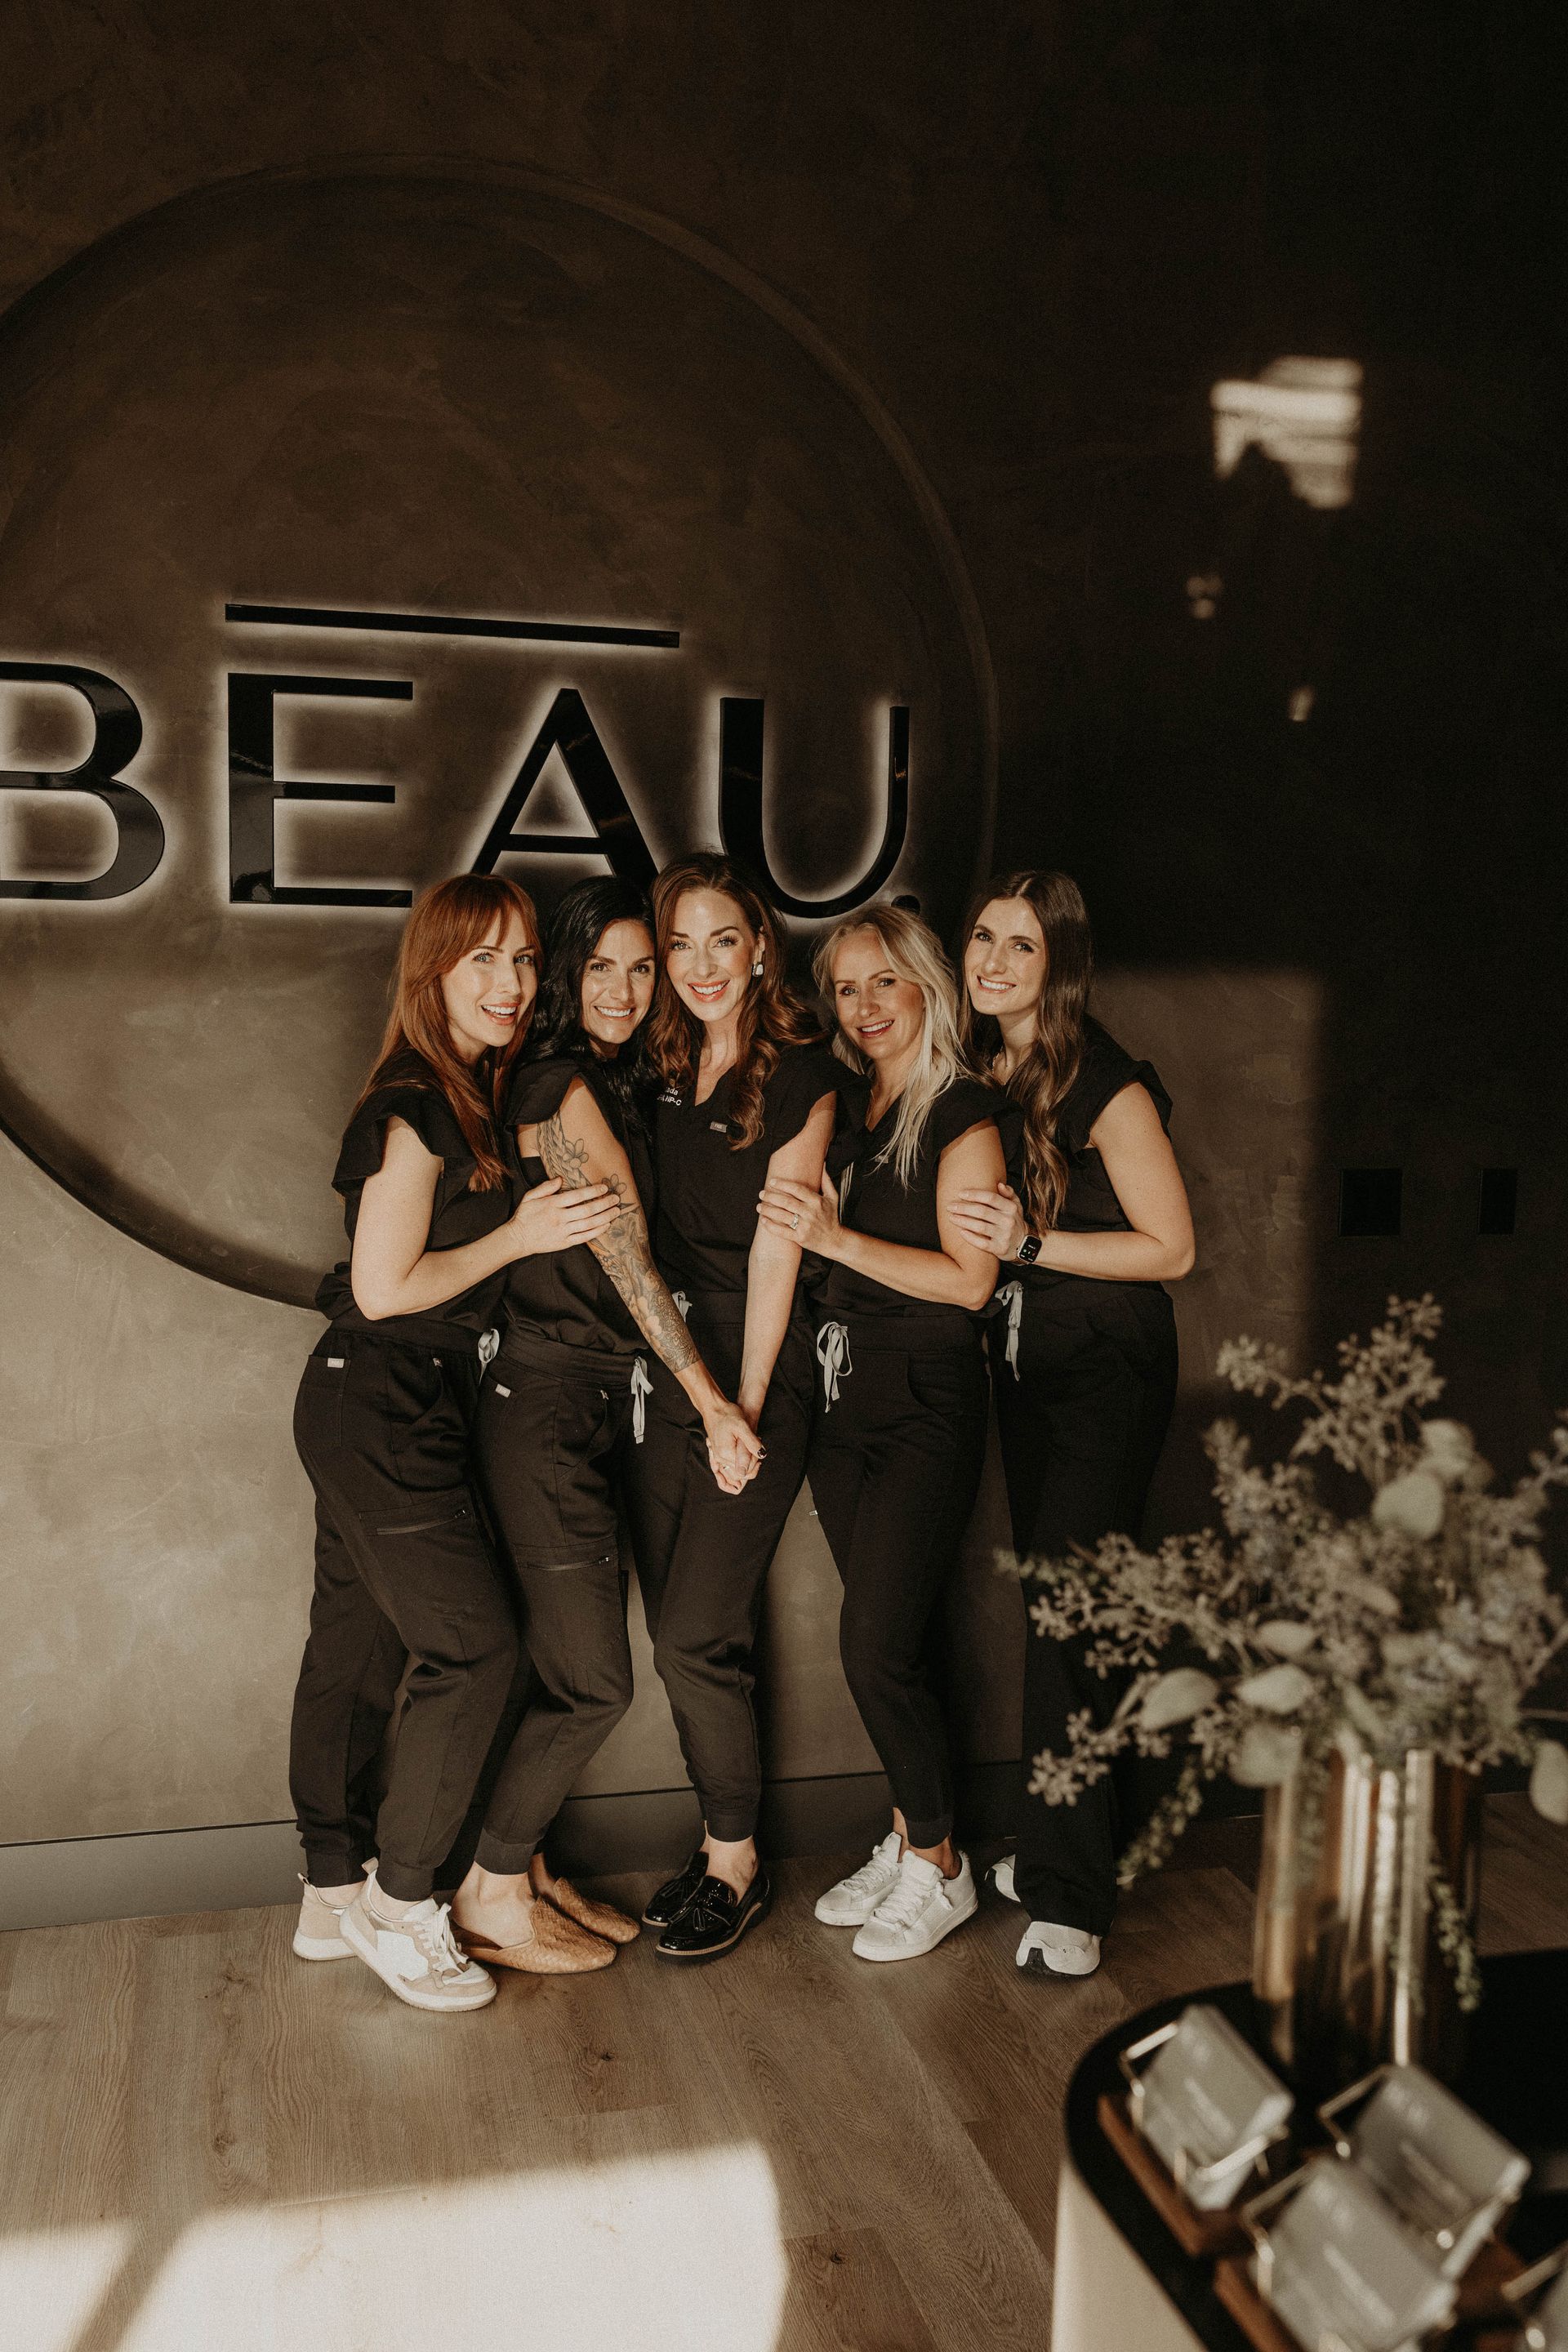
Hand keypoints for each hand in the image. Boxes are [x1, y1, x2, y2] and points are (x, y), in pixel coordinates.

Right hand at [506, 1175, 622, 1258]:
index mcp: (552, 1204)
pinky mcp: (564, 1242)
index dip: (593, 1191)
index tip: (604, 1187)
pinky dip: (597, 1231)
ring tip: (616, 1211)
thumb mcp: (530, 1196)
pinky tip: (606, 1225)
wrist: (517, 1238)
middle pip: (587, 1210)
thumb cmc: (525, 1215)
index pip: (576, 1196)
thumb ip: (545, 1187)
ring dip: (605, 1217)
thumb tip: (560, 1178)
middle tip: (616, 1198)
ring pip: (588, 1224)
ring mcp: (562, 1231)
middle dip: (604, 1203)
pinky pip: (584, 1237)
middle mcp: (559, 1218)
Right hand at [704, 1401, 764, 1493]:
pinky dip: (741, 1455)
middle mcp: (720, 1458)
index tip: (757, 1446)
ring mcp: (718, 1456)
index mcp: (726, 1454)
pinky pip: (732, 1462)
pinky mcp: (719, 1453)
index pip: (745, 1470)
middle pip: (741, 1471)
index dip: (755, 1461)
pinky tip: (744, 1443)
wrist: (713, 1407)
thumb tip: (761, 1455)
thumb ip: (752, 1443)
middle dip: (752, 1459)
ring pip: (737, 1467)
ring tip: (749, 1440)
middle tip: (755, 1442)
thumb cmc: (726, 1414)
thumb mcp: (742, 1426)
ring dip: (747, 1457)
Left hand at [757, 1168, 841, 1257]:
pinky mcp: (800, 1238)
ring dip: (768, 1210)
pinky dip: (771, 1226)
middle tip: (761, 1193)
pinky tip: (763, 1220)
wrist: (834, 1240)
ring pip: (782, 1216)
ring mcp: (805, 1226)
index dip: (783, 1184)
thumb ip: (826, 1181)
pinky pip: (782, 1231)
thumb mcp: (833, 1197)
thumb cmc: (831, 1217)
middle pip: (787, 1202)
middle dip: (771, 1197)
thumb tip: (823, 1163)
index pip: (797, 1190)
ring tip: (759, 1206)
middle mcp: (811, 1213)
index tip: (771, 1182)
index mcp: (817, 1201)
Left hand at [948, 1181, 1027, 1260]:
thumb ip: (1008, 1193)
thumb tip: (999, 1184)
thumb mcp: (1016, 1205)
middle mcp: (1008, 1221)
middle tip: (950, 1206)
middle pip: (982, 1212)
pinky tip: (961, 1232)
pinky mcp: (1000, 1249)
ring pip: (980, 1227)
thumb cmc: (1014, 1221)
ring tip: (951, 1217)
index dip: (975, 1195)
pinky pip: (982, 1244)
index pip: (991, 1198)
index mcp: (1011, 1208)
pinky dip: (970, 1238)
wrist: (1024, 1244)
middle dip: (964, 1208)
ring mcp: (1004, 1236)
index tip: (961, 1194)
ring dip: (963, 1221)